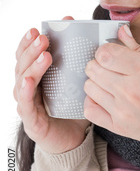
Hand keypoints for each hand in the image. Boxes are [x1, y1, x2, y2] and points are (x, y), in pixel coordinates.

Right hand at [14, 16, 90, 153]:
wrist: (74, 140)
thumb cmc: (73, 108)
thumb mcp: (75, 81)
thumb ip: (77, 60)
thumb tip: (86, 34)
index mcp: (35, 77)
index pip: (26, 56)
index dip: (28, 42)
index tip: (37, 29)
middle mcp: (27, 89)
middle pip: (22, 65)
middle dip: (31, 50)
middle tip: (43, 38)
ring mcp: (27, 105)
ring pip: (23, 82)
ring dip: (32, 66)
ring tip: (45, 55)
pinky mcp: (32, 121)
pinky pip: (26, 104)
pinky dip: (26, 91)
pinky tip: (29, 81)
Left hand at [83, 25, 139, 143]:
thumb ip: (139, 48)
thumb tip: (121, 31)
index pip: (106, 53)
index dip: (106, 49)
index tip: (113, 52)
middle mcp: (131, 90)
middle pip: (94, 68)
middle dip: (99, 63)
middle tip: (111, 66)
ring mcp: (123, 110)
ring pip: (89, 86)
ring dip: (97, 81)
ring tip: (111, 82)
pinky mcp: (119, 126)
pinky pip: (90, 110)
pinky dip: (93, 102)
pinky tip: (105, 98)